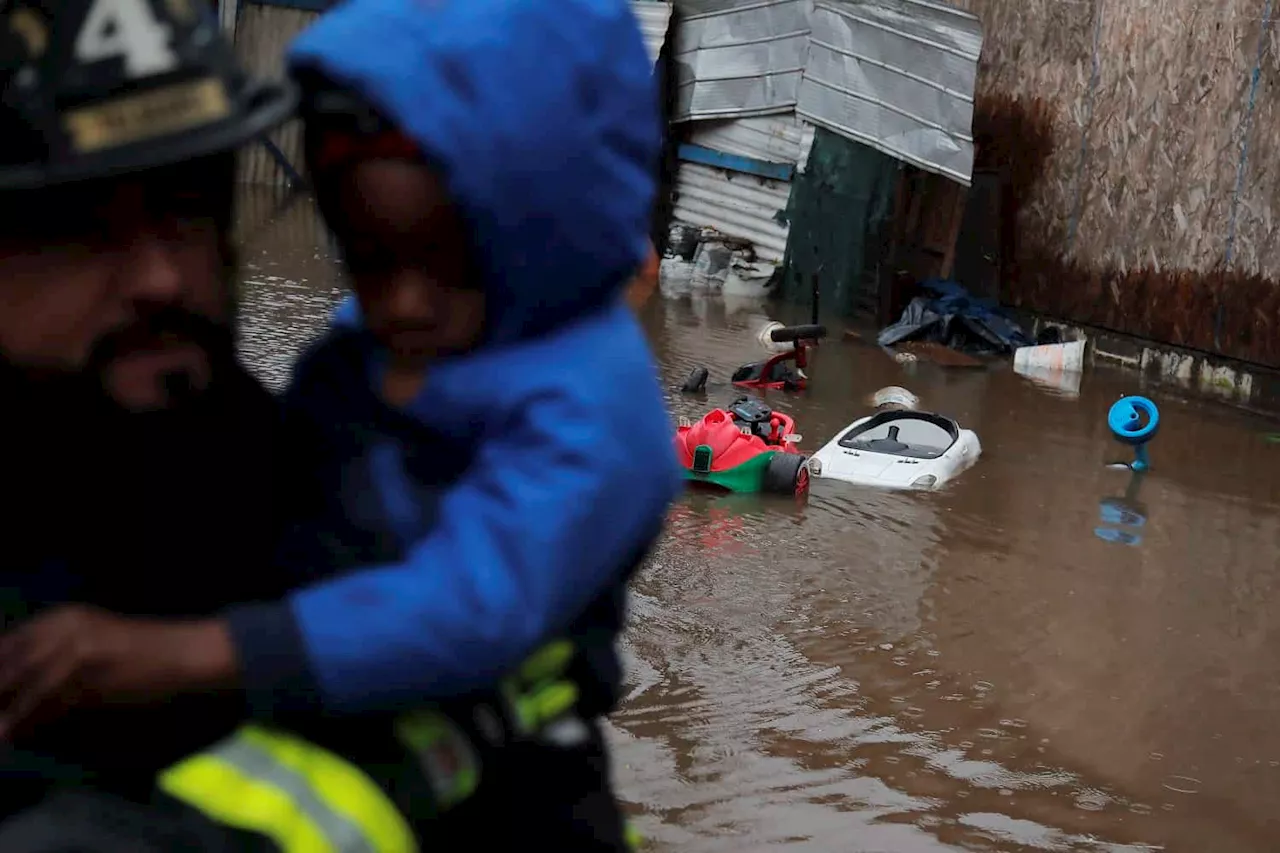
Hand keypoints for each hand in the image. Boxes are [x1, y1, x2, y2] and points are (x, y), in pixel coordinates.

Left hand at [0, 605, 238, 740]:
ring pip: (28, 685)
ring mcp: (78, 650)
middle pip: (13, 662)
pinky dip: (30, 721)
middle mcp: (66, 628)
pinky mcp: (91, 675)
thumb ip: (53, 651)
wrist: (181, 652)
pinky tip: (17, 735)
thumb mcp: (90, 638)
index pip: (10, 642)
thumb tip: (12, 681)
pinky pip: (51, 703)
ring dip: (7, 712)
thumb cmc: (138, 649)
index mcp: (63, 617)